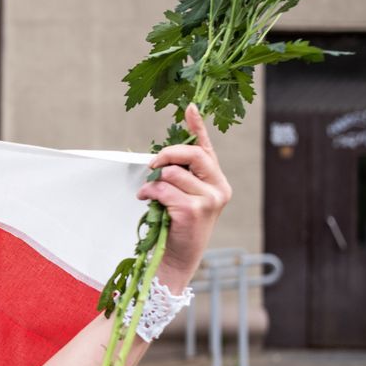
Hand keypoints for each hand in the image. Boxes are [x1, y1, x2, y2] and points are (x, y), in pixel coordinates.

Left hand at [137, 103, 231, 281]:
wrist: (177, 258)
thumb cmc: (177, 226)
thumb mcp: (183, 197)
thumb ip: (180, 177)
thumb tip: (162, 158)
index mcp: (217, 181)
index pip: (207, 148)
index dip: (198, 126)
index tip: (189, 107)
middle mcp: (218, 188)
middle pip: (191, 154)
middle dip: (167, 154)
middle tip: (152, 164)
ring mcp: (209, 200)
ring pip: (173, 173)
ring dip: (154, 182)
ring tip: (149, 193)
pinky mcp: (194, 210)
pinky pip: (164, 189)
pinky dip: (150, 193)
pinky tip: (146, 200)